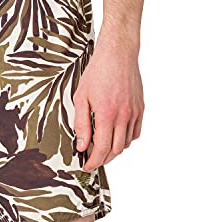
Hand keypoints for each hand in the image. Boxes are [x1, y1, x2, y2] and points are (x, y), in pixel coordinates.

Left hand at [73, 41, 143, 171]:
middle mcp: (124, 116)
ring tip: (102, 150)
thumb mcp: (81, 97)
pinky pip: (135, 132)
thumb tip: (81, 145)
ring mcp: (134, 113)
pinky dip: (125, 140)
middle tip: (92, 161)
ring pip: (126, 143)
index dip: (94, 161)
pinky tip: (116, 137)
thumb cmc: (97, 73)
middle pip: (115, 150)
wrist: (118, 55)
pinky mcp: (140, 108)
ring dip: (114, 151)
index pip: (102, 148)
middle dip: (103, 159)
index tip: (87, 165)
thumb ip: (81, 123)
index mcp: (107, 114)